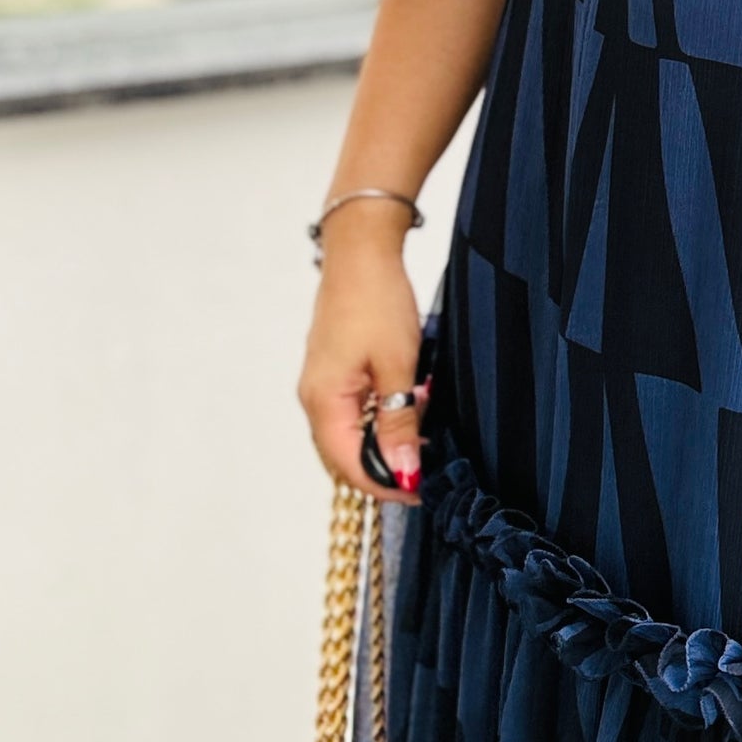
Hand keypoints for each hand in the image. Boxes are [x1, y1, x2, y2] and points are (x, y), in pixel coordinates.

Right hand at [298, 216, 424, 500]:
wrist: (361, 251)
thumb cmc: (376, 300)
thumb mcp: (398, 365)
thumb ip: (399, 421)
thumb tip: (404, 470)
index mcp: (323, 401)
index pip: (349, 466)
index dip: (385, 485)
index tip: (421, 491)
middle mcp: (315, 398)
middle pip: (346, 455)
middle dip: (385, 467)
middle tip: (426, 469)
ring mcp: (323, 383)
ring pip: (351, 433)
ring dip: (385, 441)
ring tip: (424, 436)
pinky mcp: (335, 370)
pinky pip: (354, 410)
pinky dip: (380, 417)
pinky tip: (410, 406)